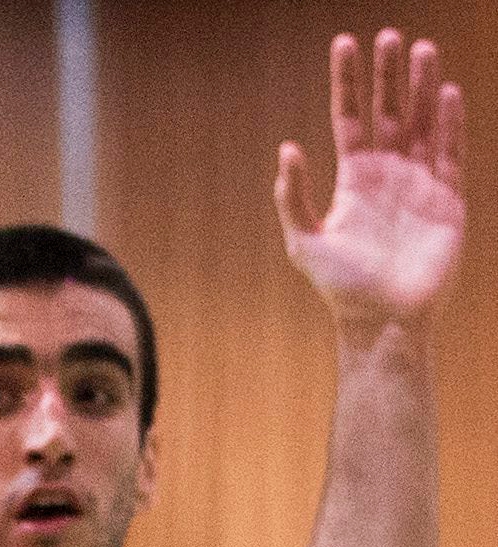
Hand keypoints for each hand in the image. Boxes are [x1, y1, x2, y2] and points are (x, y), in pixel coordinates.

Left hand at [275, 29, 463, 325]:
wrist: (381, 320)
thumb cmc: (341, 287)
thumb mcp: (304, 242)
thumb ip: (293, 197)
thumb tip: (287, 148)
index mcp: (354, 178)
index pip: (350, 117)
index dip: (348, 82)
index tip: (345, 43)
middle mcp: (388, 173)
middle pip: (389, 111)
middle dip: (389, 74)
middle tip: (389, 35)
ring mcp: (419, 182)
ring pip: (422, 122)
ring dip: (423, 87)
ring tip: (423, 49)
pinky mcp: (447, 199)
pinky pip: (450, 153)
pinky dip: (450, 124)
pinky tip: (447, 93)